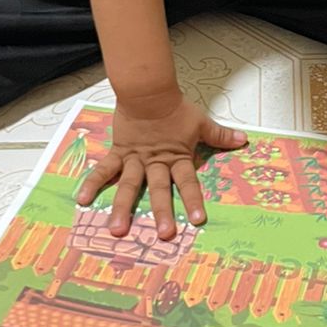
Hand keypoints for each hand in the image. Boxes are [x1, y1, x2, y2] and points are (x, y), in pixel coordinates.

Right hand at [76, 93, 247, 239]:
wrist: (147, 91)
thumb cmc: (174, 107)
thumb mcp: (200, 123)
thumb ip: (220, 136)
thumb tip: (243, 140)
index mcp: (177, 157)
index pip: (188, 182)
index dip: (194, 200)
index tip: (198, 220)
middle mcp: (155, 163)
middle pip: (159, 189)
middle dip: (162, 212)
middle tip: (164, 235)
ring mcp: (134, 159)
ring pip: (129, 186)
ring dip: (123, 208)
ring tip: (117, 230)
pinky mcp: (118, 152)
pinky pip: (104, 170)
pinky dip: (92, 183)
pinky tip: (83, 200)